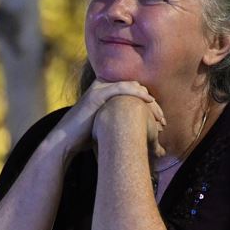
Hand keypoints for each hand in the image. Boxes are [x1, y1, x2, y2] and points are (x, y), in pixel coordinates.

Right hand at [45, 80, 161, 158]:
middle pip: (135, 88)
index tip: (160, 121)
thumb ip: (118, 121)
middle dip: (152, 104)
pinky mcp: (96, 95)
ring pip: (131, 87)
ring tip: (160, 115)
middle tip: (163, 120)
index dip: (148, 104)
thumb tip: (136, 132)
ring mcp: (98, 90)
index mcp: (104, 92)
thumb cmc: (85, 137)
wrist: (65, 142)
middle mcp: (101, 87)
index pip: (133, 92)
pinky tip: (149, 100)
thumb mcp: (105, 125)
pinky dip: (137, 92)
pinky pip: (121, 88)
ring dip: (148, 100)